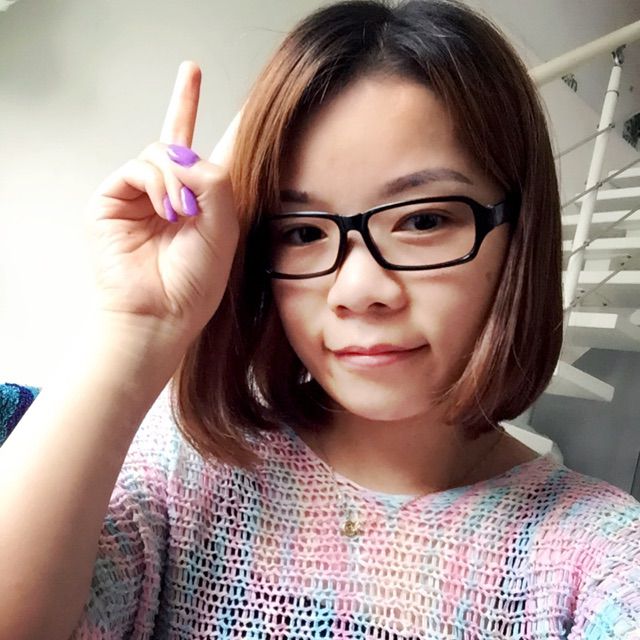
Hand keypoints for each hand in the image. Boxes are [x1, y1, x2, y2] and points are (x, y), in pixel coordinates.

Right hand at [86, 61, 239, 346]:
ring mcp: (138, 195)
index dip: (193, 109)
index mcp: (199, 200)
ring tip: (180, 214)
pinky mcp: (112, 198)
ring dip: (177, 179)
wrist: (161, 313)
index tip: (191, 71)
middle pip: (176, 136)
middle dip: (187, 128)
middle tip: (195, 195)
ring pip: (161, 149)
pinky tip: (166, 210)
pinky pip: (140, 167)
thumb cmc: (195, 281)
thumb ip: (215, 181)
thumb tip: (179, 154)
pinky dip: (158, 184)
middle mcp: (169, 192)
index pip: (199, 146)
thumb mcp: (224, 229)